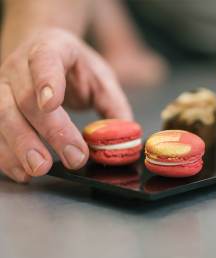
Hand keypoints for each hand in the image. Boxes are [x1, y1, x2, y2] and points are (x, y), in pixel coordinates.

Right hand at [0, 28, 132, 182]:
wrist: (42, 52)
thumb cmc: (75, 68)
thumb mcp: (101, 78)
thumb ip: (114, 104)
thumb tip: (126, 135)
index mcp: (52, 49)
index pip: (45, 60)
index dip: (47, 81)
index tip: (51, 104)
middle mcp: (20, 65)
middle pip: (25, 98)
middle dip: (49, 131)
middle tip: (72, 158)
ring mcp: (2, 85)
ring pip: (2, 115)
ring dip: (19, 146)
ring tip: (38, 169)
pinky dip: (6, 154)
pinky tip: (21, 172)